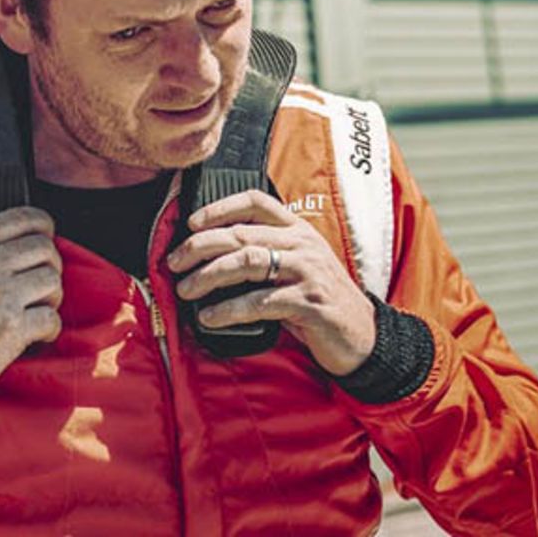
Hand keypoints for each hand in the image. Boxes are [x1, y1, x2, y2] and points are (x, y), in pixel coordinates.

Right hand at [0, 207, 61, 419]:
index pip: (20, 218)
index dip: (42, 225)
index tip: (46, 235)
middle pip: (44, 248)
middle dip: (49, 265)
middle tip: (40, 283)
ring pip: (52, 280)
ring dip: (51, 296)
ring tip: (37, 310)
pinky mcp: (10, 329)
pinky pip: (51, 318)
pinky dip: (49, 329)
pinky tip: (36, 336)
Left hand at [167, 190, 376, 375]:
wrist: (363, 335)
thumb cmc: (319, 299)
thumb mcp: (297, 266)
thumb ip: (267, 252)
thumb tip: (211, 256)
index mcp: (298, 229)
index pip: (256, 201)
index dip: (220, 207)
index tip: (191, 223)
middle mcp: (303, 245)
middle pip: (241, 234)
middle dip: (200, 246)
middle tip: (174, 263)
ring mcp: (308, 272)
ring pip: (247, 263)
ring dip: (208, 276)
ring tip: (186, 290)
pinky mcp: (309, 302)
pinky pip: (260, 302)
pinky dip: (228, 310)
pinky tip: (209, 318)